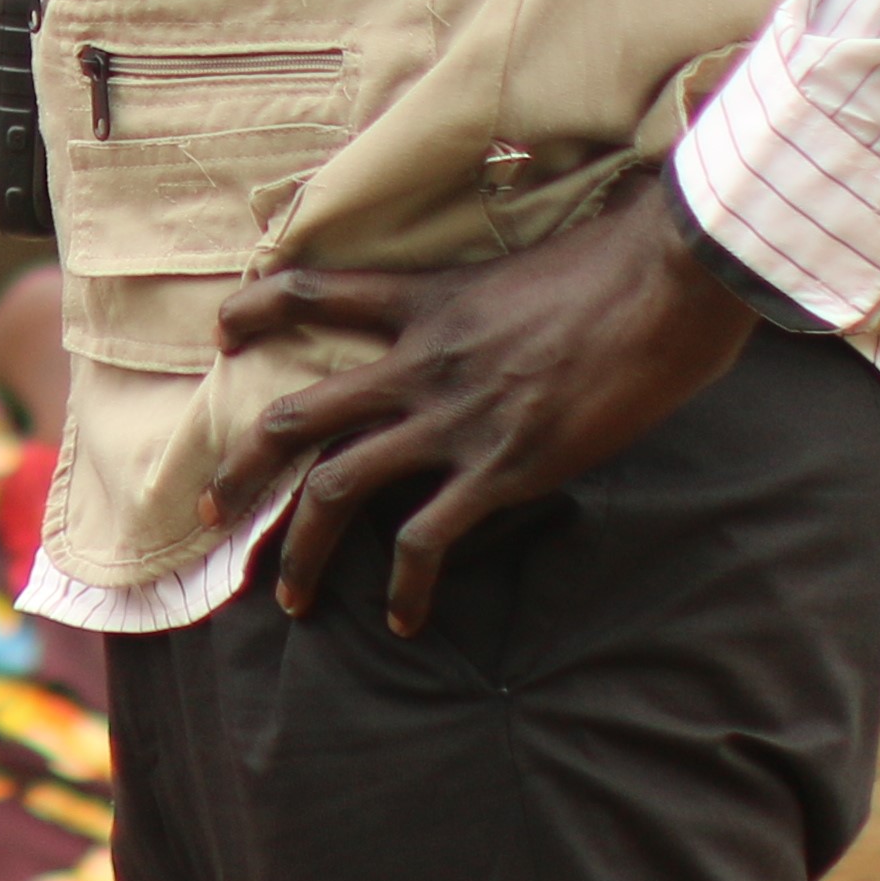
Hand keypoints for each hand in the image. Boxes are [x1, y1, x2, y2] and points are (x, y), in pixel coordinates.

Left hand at [213, 177, 759, 633]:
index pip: (312, 293)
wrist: (668, 283)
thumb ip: (493, 297)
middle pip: (297, 416)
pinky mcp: (502, 468)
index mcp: (423, 301)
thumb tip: (507, 310)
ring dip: (301, 550)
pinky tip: (404, 619)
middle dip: (242, 469)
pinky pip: (428, 539)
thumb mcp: (527, 264)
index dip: (257, 308)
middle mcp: (419, 362)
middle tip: (211, 511)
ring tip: (287, 595)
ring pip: (338, 488)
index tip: (224, 330)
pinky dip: (407, 587)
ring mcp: (453, 419)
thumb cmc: (618, 261)